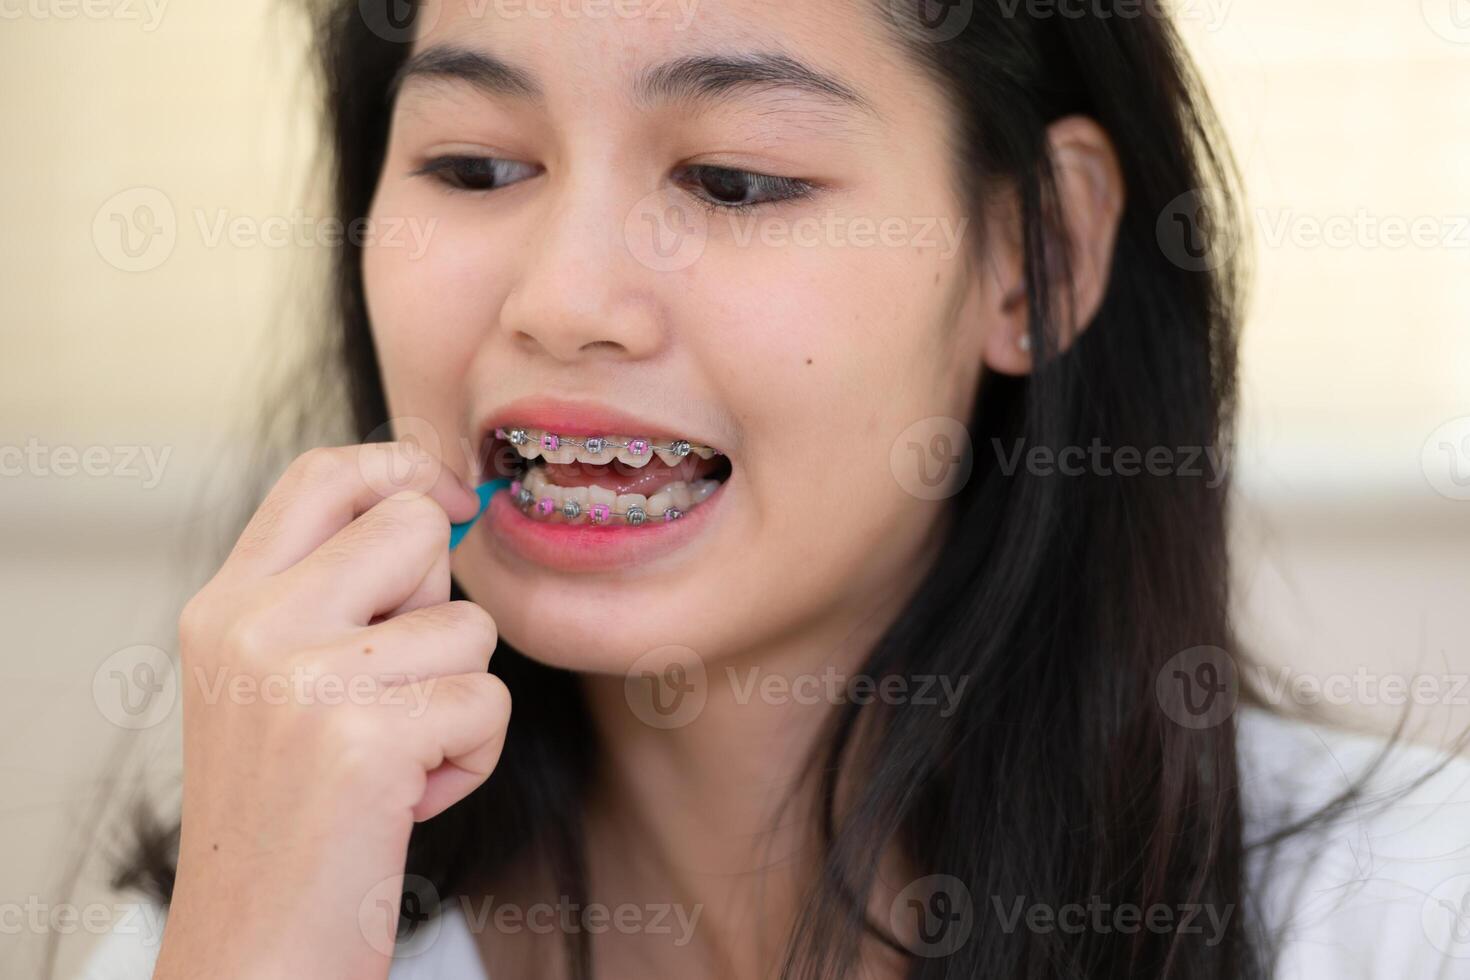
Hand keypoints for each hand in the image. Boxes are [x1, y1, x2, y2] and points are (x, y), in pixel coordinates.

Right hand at [153, 441, 510, 979]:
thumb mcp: (274, 683)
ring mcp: (305, 678)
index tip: (447, 494)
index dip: (402, 465)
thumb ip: (332, 593)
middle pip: (416, 526)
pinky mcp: (365, 739)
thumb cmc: (289, 819)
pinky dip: (471, 760)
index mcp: (225, 605)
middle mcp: (253, 626)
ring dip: (460, 700)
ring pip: (470, 627)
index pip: (323, 473)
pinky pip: (488, 703)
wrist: (255, 950)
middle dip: (441, 605)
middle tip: (398, 685)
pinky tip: (409, 801)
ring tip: (396, 761)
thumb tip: (440, 504)